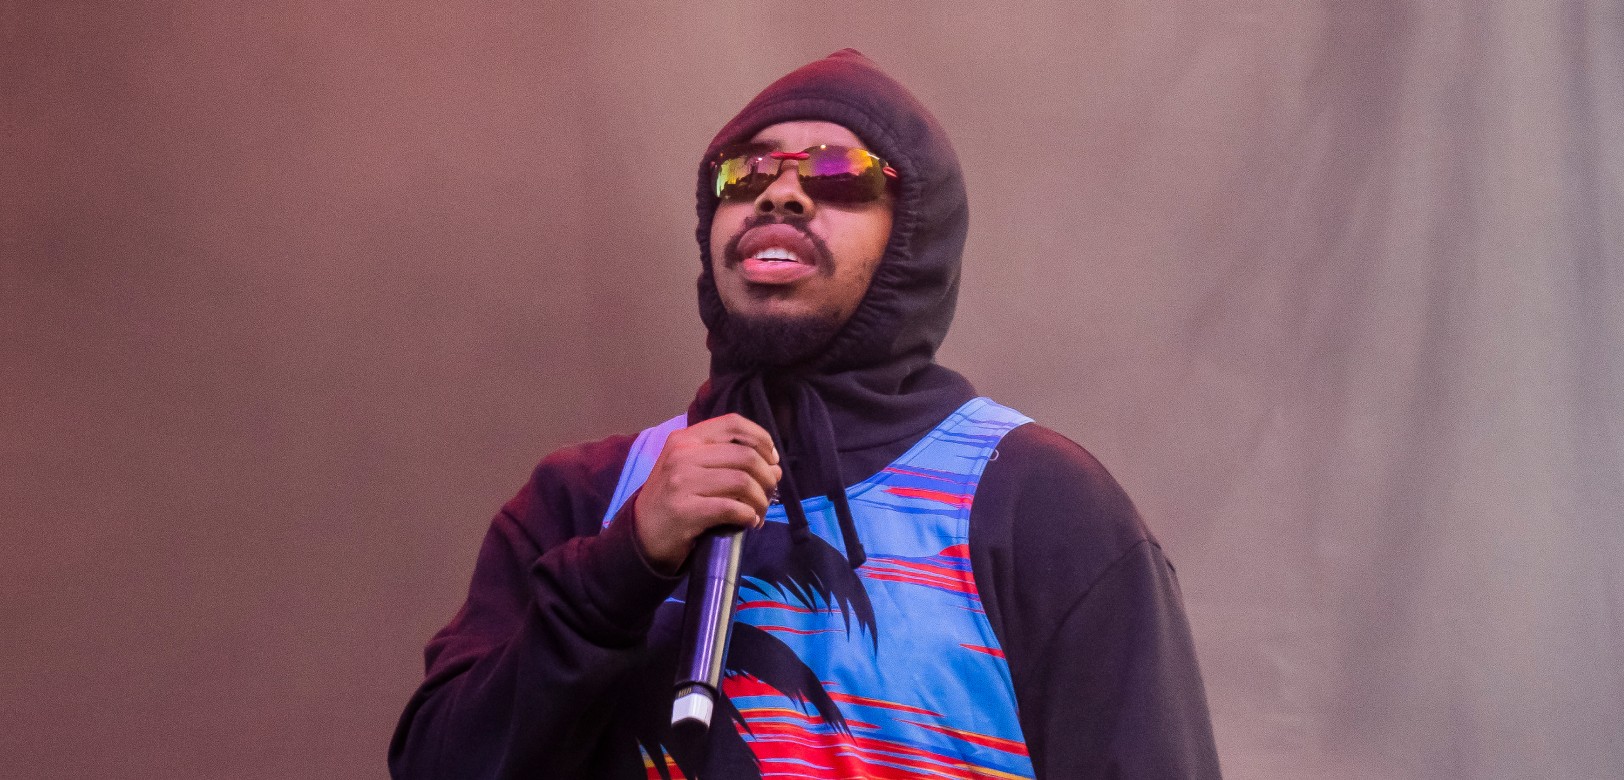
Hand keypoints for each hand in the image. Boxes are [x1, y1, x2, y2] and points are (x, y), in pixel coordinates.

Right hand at [632, 413, 781, 571]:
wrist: (641, 535)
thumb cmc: (673, 499)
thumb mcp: (691, 468)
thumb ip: (727, 461)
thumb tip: (775, 467)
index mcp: (685, 439)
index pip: (733, 424)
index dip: (761, 439)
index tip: (772, 459)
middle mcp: (682, 455)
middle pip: (745, 456)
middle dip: (767, 477)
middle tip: (768, 493)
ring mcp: (681, 482)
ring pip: (742, 482)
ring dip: (760, 500)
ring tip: (758, 512)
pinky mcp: (684, 511)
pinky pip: (731, 508)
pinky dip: (748, 516)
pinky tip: (748, 522)